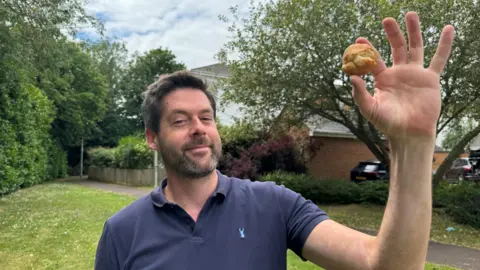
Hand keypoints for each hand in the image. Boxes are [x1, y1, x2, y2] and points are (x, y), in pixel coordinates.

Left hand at [350, 12, 454, 139]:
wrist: (410, 134)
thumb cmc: (388, 124)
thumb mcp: (370, 109)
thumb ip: (360, 94)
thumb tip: (352, 77)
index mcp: (383, 79)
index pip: (373, 60)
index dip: (367, 50)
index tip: (359, 39)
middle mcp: (399, 73)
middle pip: (396, 47)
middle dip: (392, 33)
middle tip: (387, 19)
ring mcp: (415, 74)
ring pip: (415, 47)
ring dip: (413, 31)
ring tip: (411, 14)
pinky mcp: (431, 78)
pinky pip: (439, 58)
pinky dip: (444, 44)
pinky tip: (448, 29)